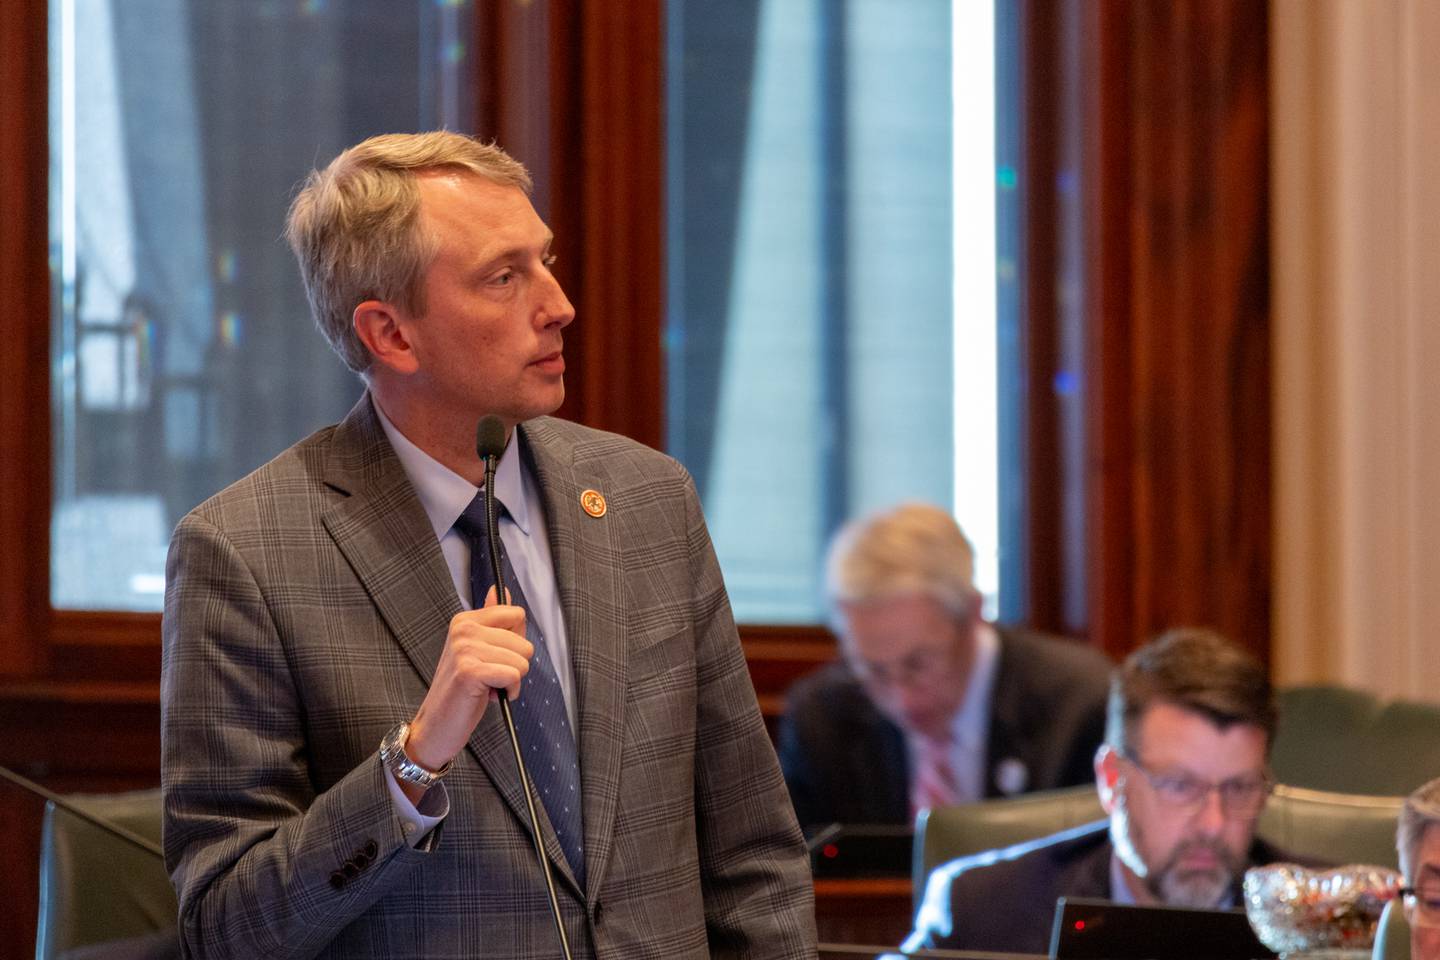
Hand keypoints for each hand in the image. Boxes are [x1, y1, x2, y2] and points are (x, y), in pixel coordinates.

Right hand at [404, 587, 531, 779]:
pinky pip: (514, 675)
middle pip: (524, 641)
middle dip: (515, 665)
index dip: (516, 642)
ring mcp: (464, 649)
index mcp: (465, 620)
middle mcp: (463, 629)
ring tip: (487, 687)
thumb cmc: (461, 690)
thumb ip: (491, 619)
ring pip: (522, 660)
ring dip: (512, 681)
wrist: (436, 725)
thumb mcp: (477, 650)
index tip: (495, 657)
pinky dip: (509, 691)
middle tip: (489, 677)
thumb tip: (501, 589)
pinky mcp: (470, 671)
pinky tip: (489, 697)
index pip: (516, 614)